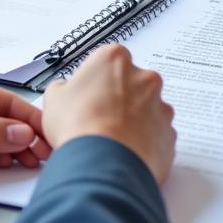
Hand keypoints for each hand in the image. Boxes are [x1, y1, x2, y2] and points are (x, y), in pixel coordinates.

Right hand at [42, 45, 175, 183]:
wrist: (102, 164)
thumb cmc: (79, 127)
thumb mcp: (54, 99)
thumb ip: (64, 88)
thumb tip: (66, 91)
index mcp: (115, 59)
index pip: (108, 61)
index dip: (97, 79)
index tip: (89, 93)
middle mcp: (143, 77)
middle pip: (132, 82)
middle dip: (119, 98)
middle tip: (99, 117)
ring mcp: (160, 106)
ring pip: (148, 109)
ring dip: (134, 120)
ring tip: (111, 140)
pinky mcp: (169, 133)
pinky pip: (157, 134)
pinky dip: (145, 142)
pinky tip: (126, 152)